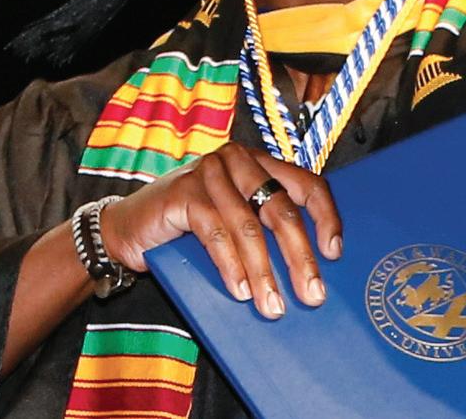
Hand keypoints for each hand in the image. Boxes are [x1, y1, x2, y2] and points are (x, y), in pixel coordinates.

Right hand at [100, 143, 341, 318]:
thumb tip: (309, 272)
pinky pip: (216, 233)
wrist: (129, 227)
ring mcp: (210, 173)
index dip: (326, 218)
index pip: (307, 184)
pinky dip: (231, 266)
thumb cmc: (190, 228)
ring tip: (273, 306)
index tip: (335, 253)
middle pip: (281, 208)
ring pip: (249, 226)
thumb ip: (266, 231)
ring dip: (264, 272)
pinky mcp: (184, 192)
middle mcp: (238, 160)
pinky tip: (240, 291)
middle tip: (312, 294)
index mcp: (260, 163)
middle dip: (300, 256)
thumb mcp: (236, 222)